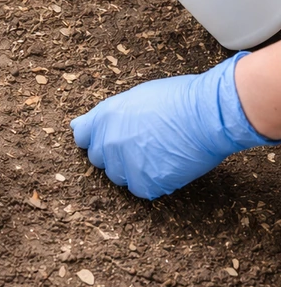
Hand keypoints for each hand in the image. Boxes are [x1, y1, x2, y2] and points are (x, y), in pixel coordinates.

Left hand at [71, 53, 276, 198]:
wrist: (208, 113)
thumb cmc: (180, 99)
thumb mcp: (137, 96)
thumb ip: (109, 114)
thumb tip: (77, 126)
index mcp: (105, 116)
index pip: (82, 136)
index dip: (96, 139)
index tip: (109, 140)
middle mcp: (109, 141)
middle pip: (99, 159)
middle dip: (116, 155)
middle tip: (143, 147)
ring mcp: (126, 163)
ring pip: (119, 177)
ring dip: (134, 171)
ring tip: (159, 156)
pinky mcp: (146, 182)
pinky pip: (141, 190)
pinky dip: (154, 183)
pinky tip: (169, 167)